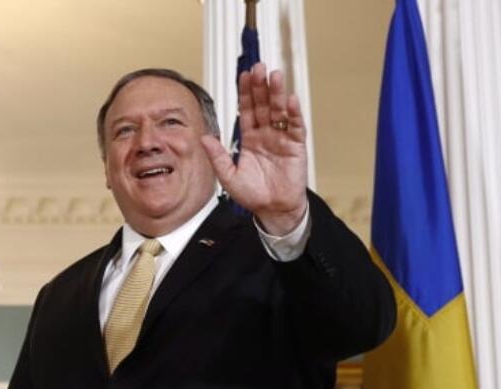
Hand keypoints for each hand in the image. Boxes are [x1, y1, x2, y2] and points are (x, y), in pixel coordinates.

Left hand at [201, 62, 308, 235]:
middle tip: (259, 67)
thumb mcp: (228, 176)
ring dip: (278, 93)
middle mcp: (266, 134)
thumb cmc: (252, 194)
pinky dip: (294, 113)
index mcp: (249, 138)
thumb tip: (203, 138)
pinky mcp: (297, 146)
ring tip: (275, 76)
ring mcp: (282, 138)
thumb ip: (217, 156)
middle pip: (263, 105)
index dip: (245, 93)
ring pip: (279, 111)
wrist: (273, 209)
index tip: (243, 75)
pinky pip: (296, 126)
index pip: (246, 110)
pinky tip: (291, 100)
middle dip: (260, 86)